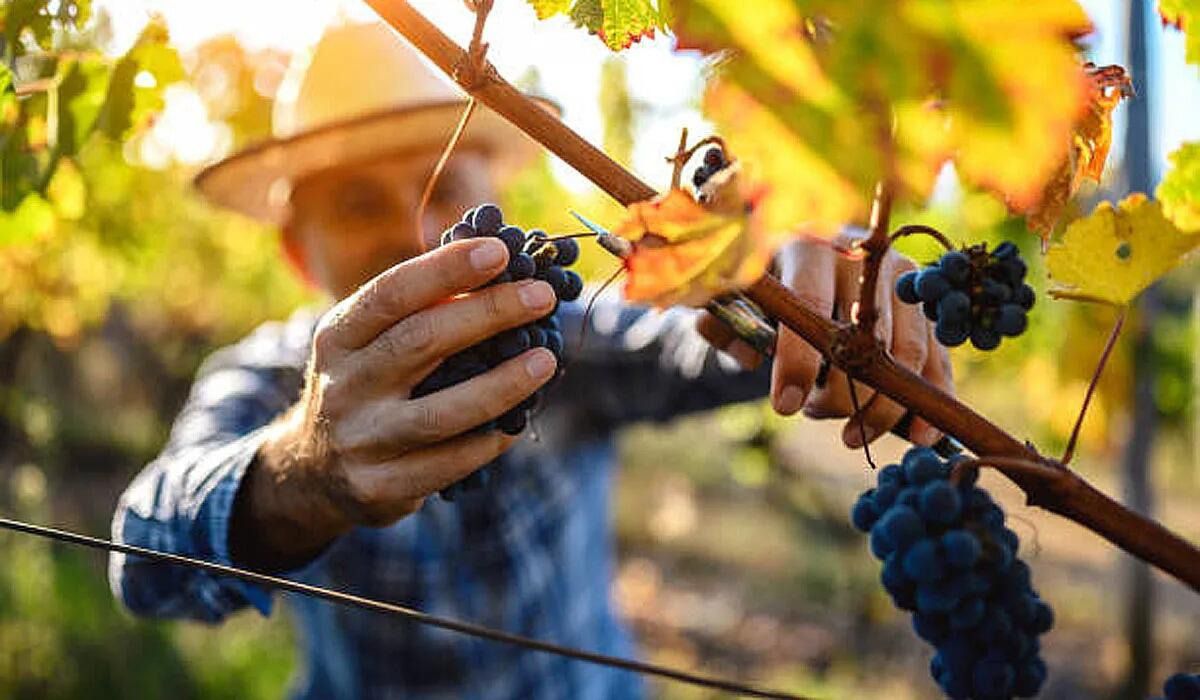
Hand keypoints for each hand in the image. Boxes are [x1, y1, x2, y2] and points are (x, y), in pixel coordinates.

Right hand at [231, 238, 557, 569]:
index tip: (501, 252)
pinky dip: (489, 442)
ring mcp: (361, 439)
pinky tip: (517, 423)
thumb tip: (504, 266)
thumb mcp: (369, 341)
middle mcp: (344, 385)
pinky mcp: (380, 486)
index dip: (447, 270)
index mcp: (339, 336)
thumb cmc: (366, 384)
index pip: (392, 293)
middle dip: (488, 313)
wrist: (313, 471)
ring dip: (501, 385)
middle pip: (421, 342)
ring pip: (440, 413)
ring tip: (545, 361)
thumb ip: (421, 309)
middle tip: (542, 296)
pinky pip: (448, 464)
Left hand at [697, 231, 953, 448]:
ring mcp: (901, 277)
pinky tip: (921, 436)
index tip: (786, 407)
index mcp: (810, 247)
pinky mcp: (923, 302)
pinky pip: (937, 356)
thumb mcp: (735, 298)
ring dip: (884, 407)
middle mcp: (863, 258)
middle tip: (815, 415)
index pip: (811, 305)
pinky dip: (932, 398)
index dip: (799, 360)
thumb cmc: (768, 285)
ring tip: (853, 436)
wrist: (808, 253)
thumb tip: (750, 358)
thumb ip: (725, 326)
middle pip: (864, 337)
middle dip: (842, 393)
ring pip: (906, 352)